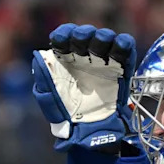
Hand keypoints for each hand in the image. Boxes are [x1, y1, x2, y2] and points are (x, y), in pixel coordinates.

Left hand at [32, 24, 136, 152]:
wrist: (89, 130)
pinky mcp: (121, 67)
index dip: (64, 34)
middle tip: (82, 49)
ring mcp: (103, 60)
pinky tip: (119, 46)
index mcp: (66, 58)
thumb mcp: (48, 96)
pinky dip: (123, 43)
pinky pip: (125, 48)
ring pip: (105, 36)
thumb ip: (43, 76)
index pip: (65, 35)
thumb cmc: (66, 114)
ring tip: (100, 50)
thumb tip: (38, 55)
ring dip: (102, 37)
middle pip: (85, 33)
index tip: (61, 42)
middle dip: (83, 35)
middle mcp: (84, 56)